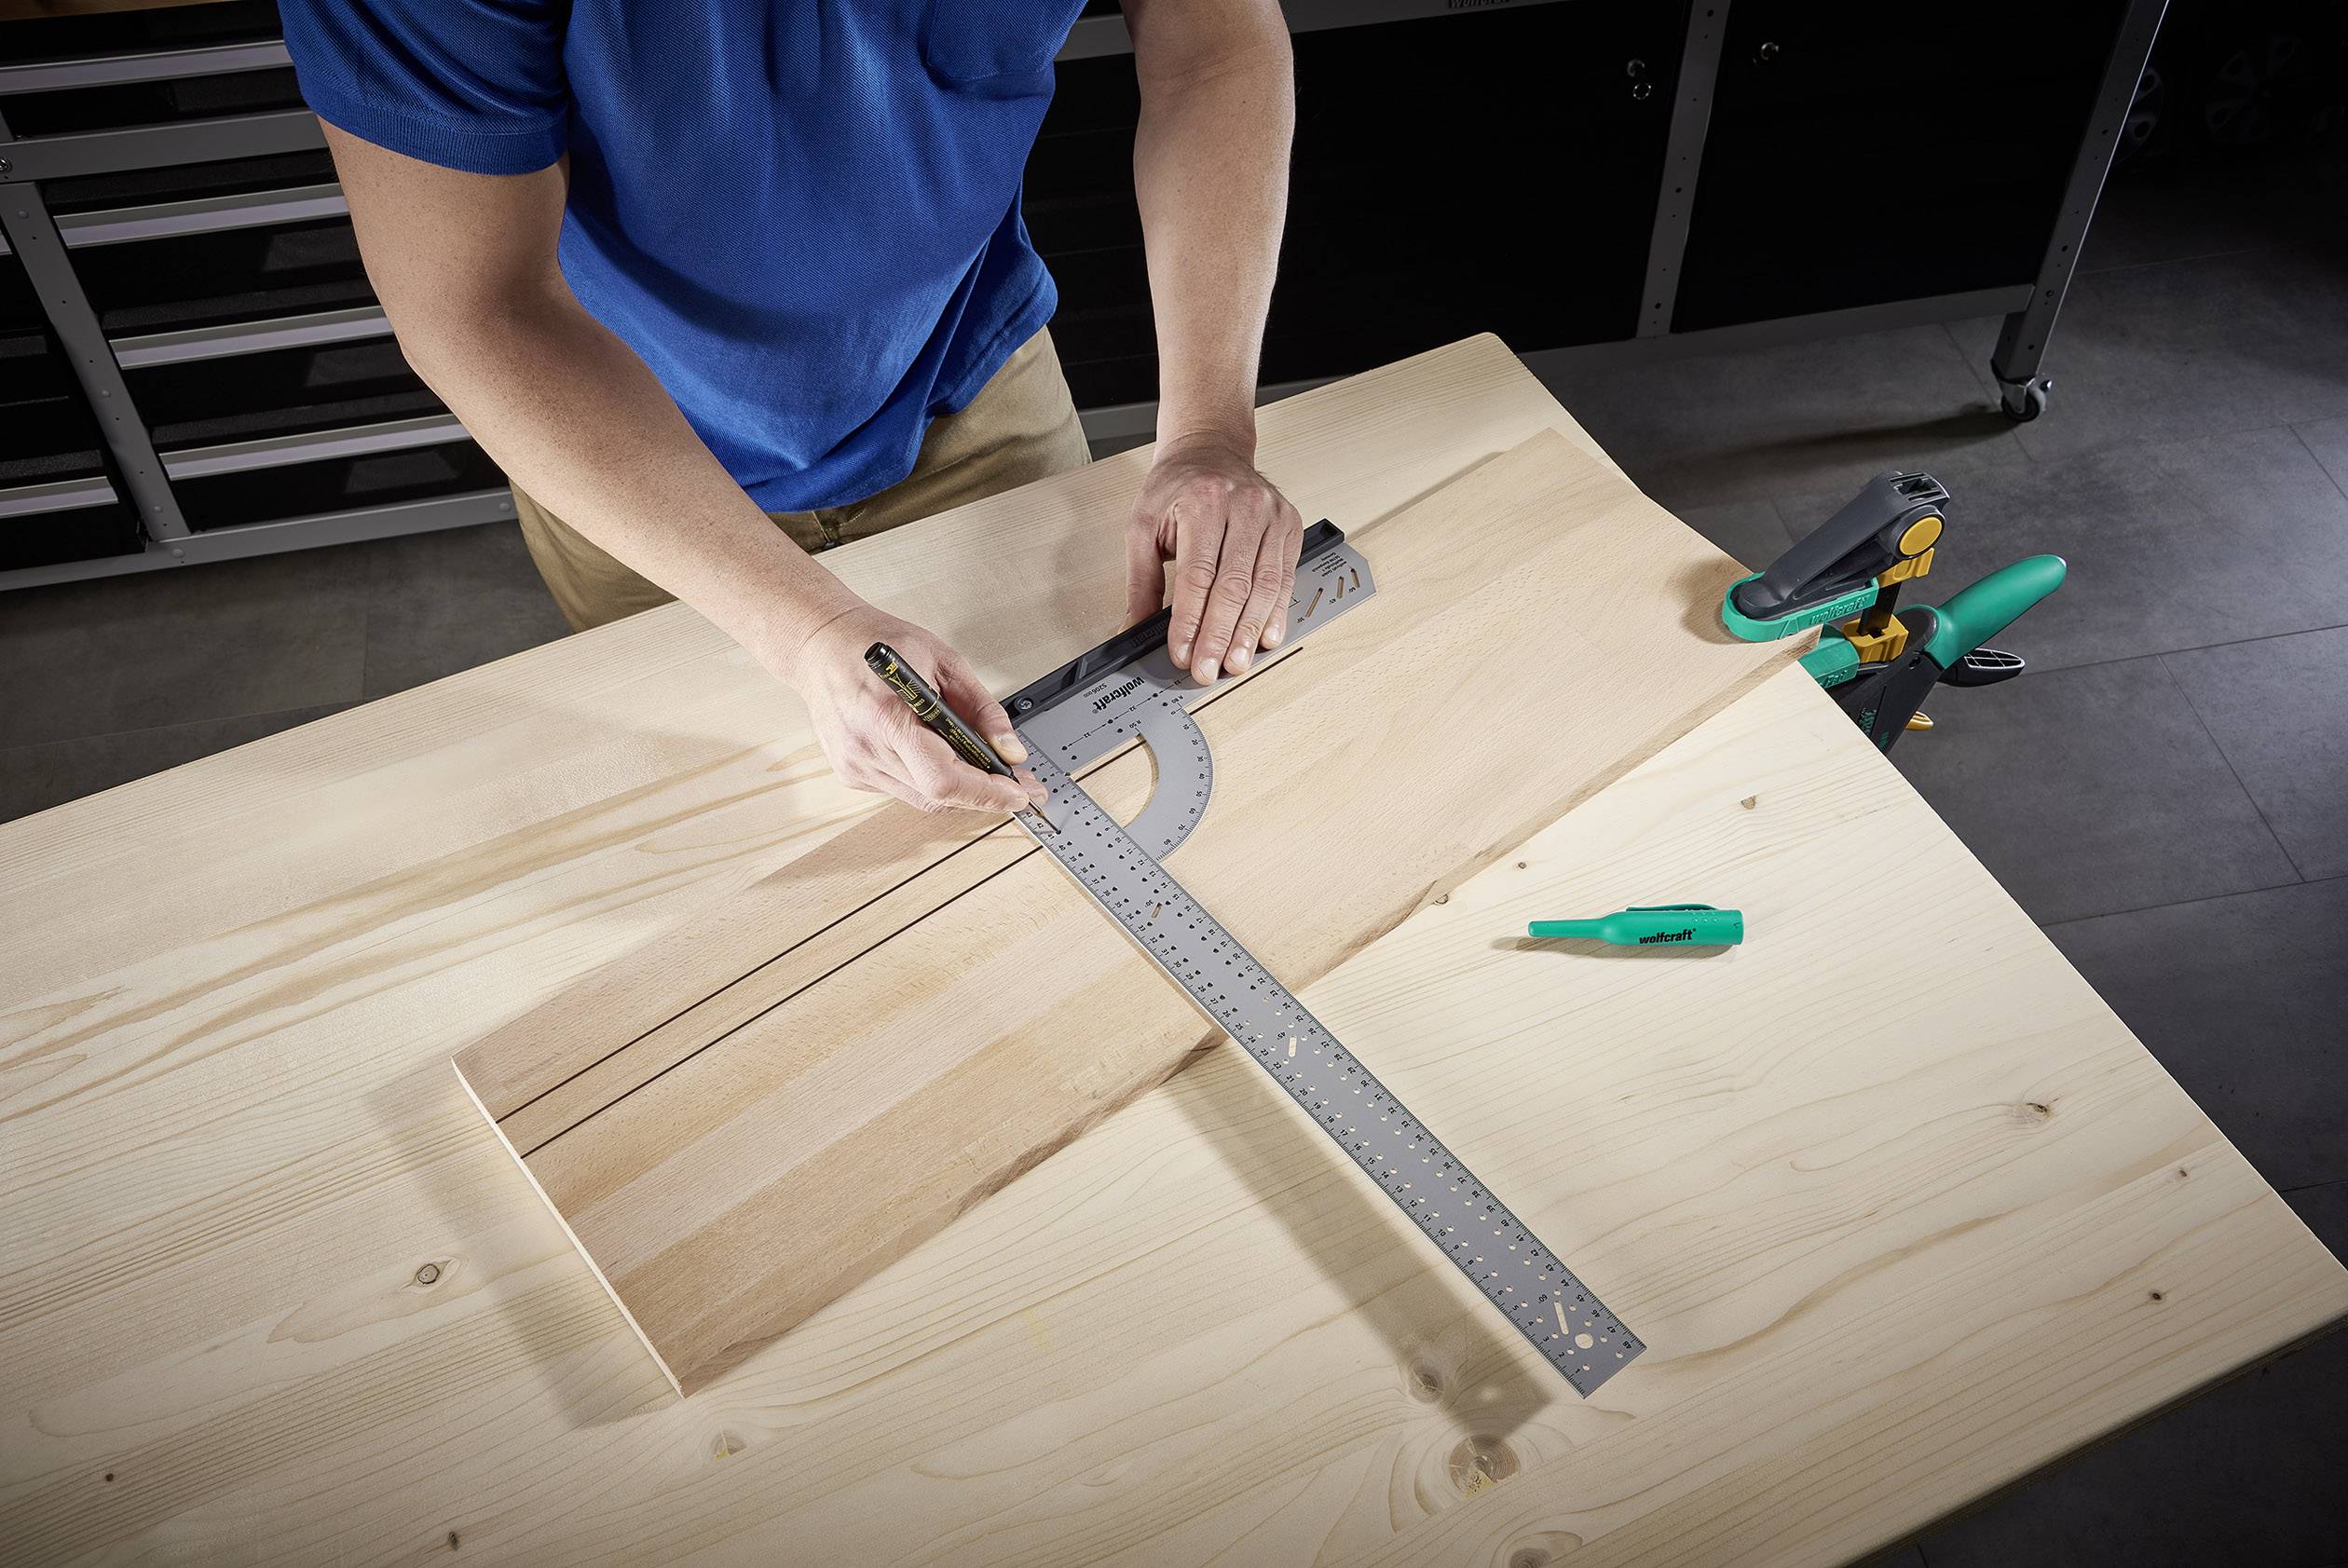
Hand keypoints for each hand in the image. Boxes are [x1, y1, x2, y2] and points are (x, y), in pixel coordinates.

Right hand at [769, 602, 1045, 816]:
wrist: (821, 645)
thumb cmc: (877, 645)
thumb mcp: (944, 661)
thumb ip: (982, 709)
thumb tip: (1011, 750)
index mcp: (887, 716)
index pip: (944, 778)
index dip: (986, 794)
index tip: (1019, 794)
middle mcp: (866, 748)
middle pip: (938, 796)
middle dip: (983, 794)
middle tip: (1014, 786)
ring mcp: (856, 765)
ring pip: (923, 799)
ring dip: (959, 790)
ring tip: (982, 770)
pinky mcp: (852, 773)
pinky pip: (904, 790)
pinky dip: (929, 780)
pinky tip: (936, 757)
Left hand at [1125, 432, 1303, 683]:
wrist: (1211, 449)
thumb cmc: (1176, 487)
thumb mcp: (1142, 525)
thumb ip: (1140, 580)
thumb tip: (1133, 628)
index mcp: (1202, 502)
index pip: (1197, 575)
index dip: (1190, 621)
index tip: (1183, 653)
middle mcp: (1243, 506)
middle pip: (1234, 585)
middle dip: (1220, 634)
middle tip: (1210, 669)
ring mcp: (1272, 516)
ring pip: (1264, 585)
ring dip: (1249, 631)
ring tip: (1236, 662)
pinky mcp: (1290, 526)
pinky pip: (1285, 577)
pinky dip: (1275, 612)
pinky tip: (1265, 637)